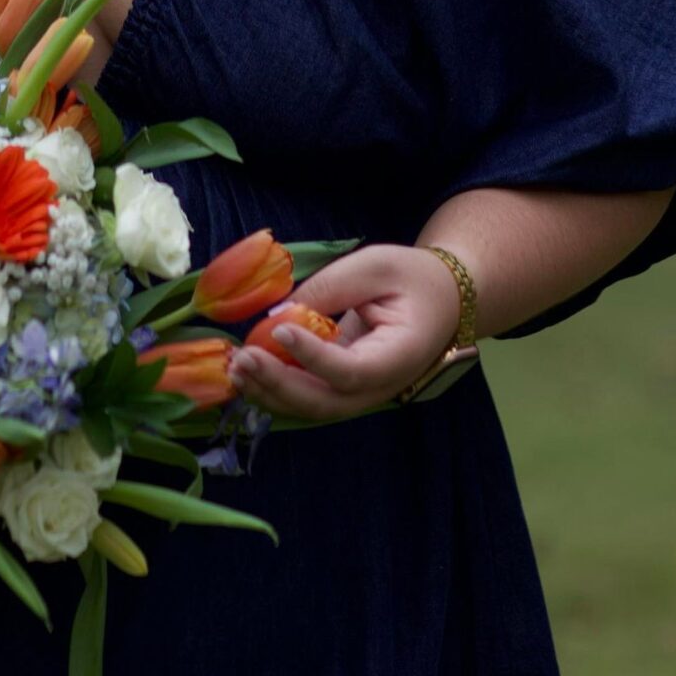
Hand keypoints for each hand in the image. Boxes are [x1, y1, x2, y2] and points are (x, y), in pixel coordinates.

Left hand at [226, 242, 463, 424]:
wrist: (440, 300)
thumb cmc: (411, 278)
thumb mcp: (376, 266)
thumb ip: (331, 288)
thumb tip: (279, 312)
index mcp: (399, 355)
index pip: (352, 370)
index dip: (313, 356)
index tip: (280, 328)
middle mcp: (380, 386)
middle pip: (326, 402)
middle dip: (279, 384)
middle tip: (242, 358)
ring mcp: (362, 393)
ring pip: (313, 409)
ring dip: (271, 393)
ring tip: (235, 368)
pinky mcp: (344, 388)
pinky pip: (309, 397)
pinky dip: (277, 390)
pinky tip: (247, 373)